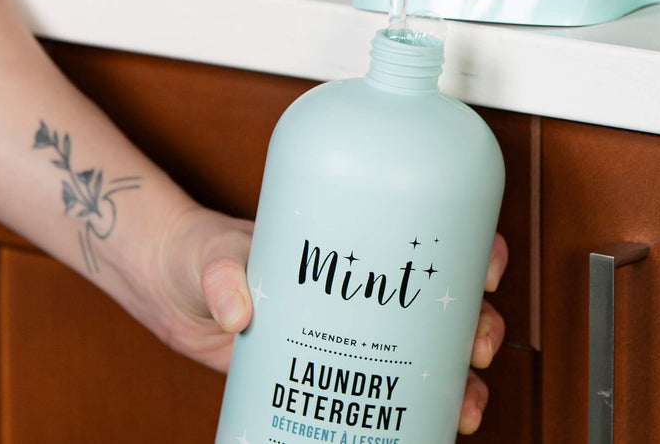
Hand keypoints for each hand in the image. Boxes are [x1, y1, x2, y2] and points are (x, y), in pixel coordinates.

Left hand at [155, 207, 507, 433]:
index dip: (469, 250)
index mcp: (350, 241)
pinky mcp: (327, 369)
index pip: (424, 235)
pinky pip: (381, 391)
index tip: (486, 268)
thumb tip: (241, 310)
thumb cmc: (201, 254)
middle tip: (476, 347)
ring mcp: (347, 331)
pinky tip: (426, 430)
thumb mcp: (214, 255)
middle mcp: (359, 290)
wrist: (173, 292)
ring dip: (456, 378)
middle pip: (440, 301)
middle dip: (475, 324)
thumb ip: (222, 273)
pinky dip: (412, 412)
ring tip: (465, 408)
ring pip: (425, 352)